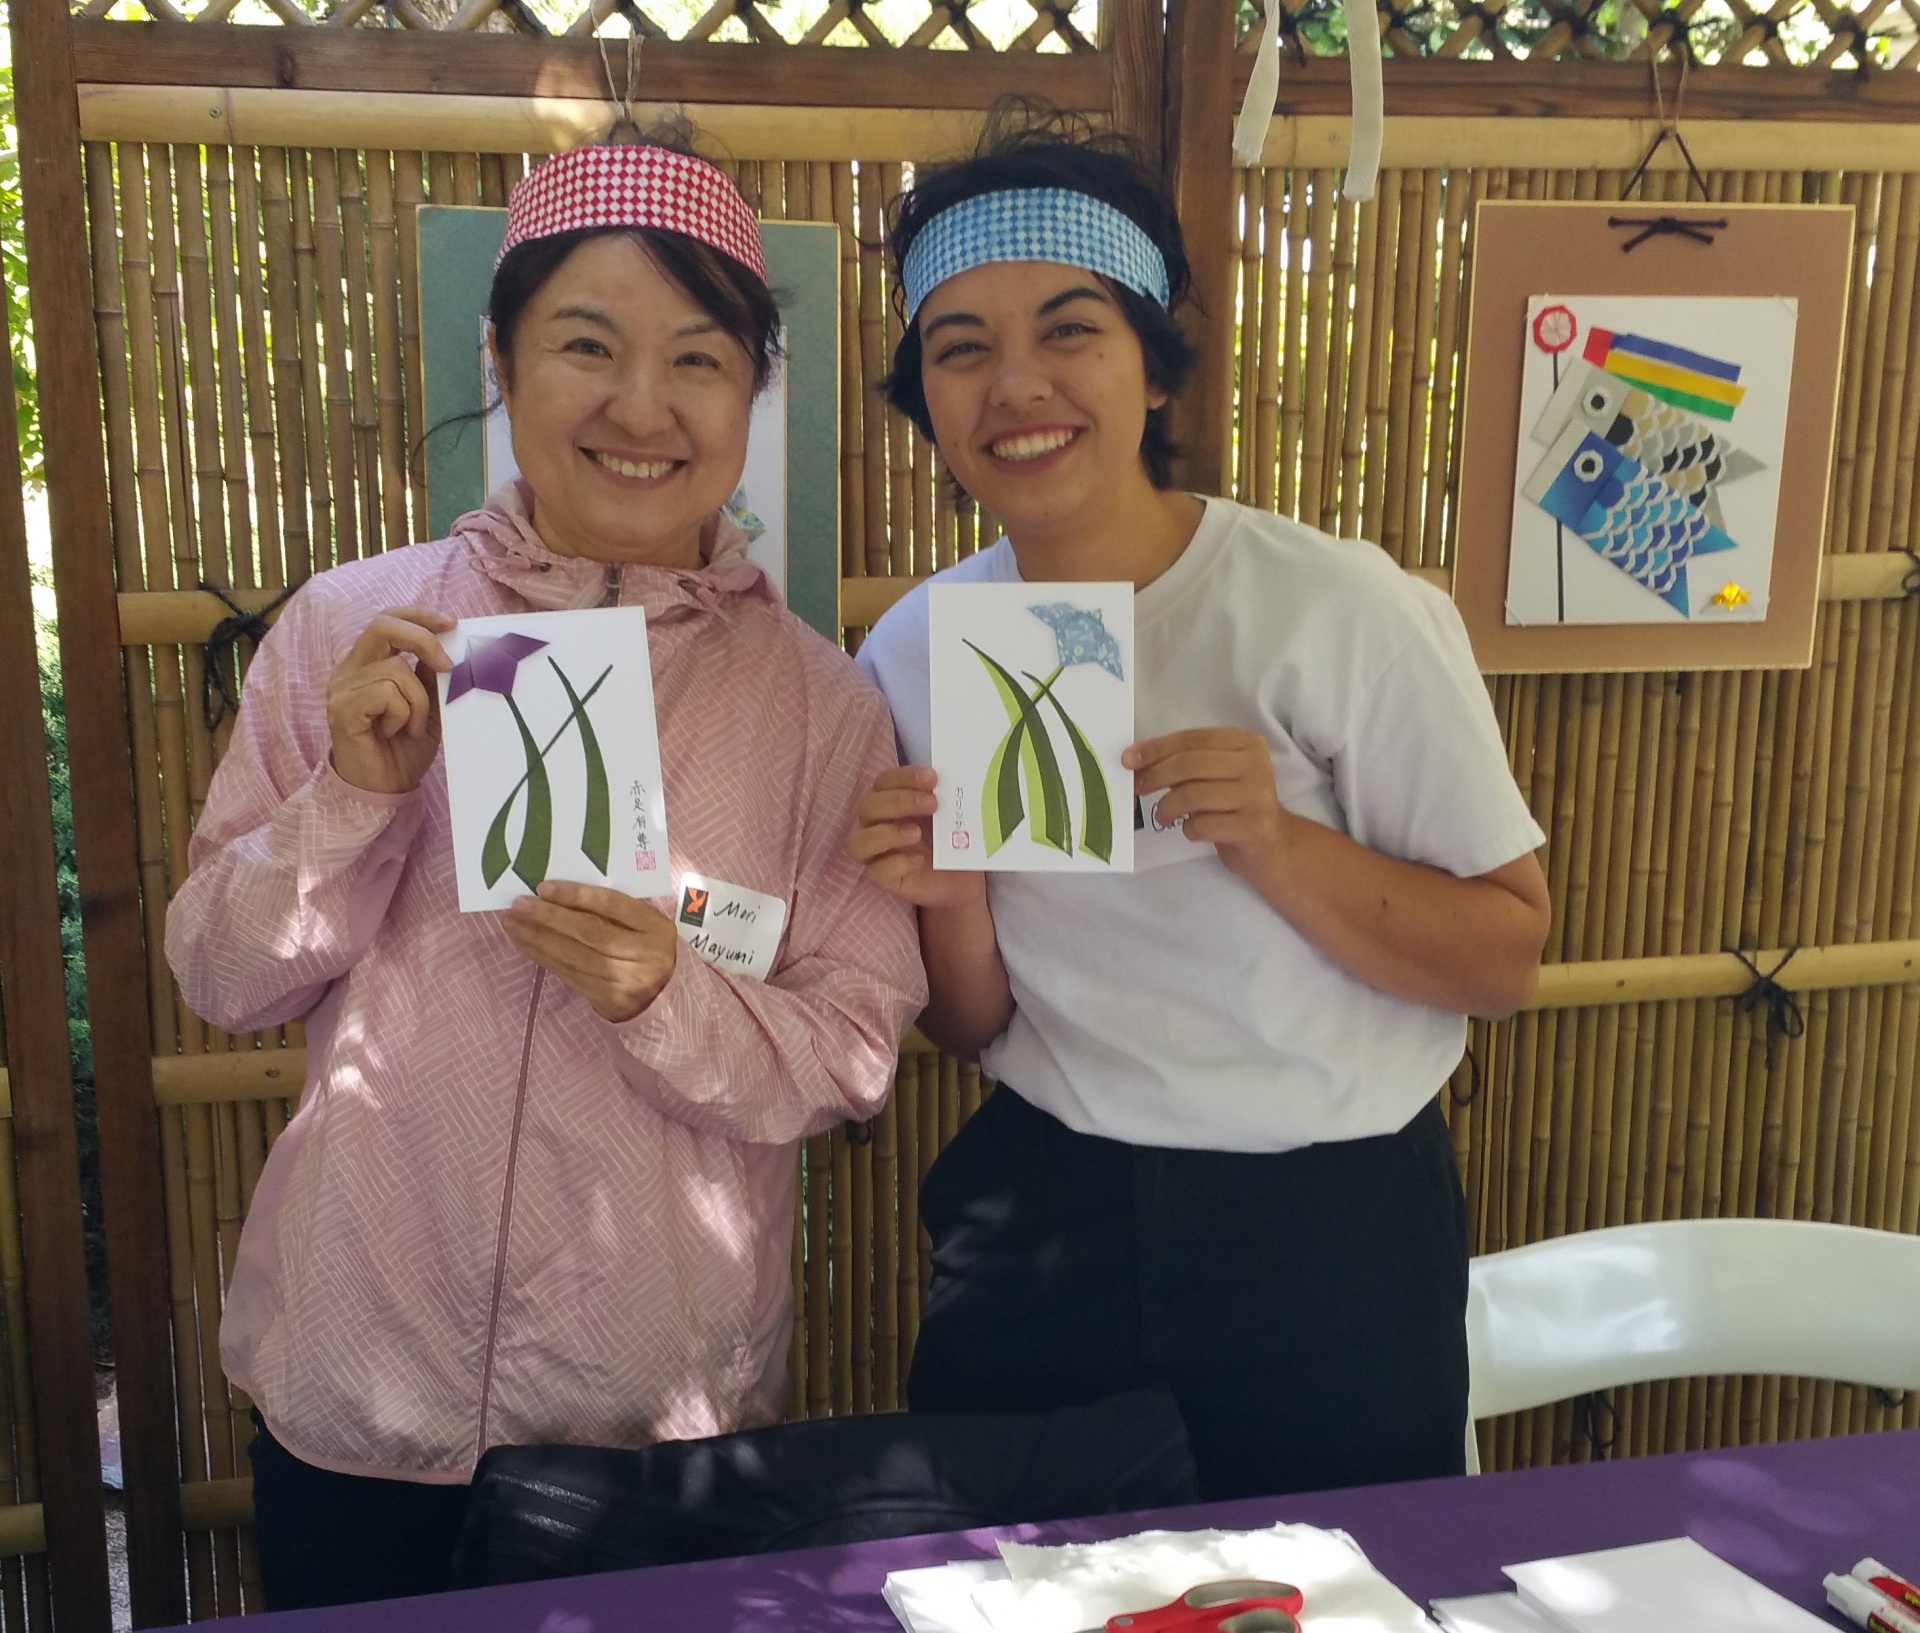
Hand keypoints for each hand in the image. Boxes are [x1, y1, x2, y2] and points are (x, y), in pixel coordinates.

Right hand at [326, 607, 454, 794]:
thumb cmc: (404, 749)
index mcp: (367, 664)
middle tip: (447, 666)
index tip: (452, 624)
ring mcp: (342, 688)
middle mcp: (349, 670)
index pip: (387, 620)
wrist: (384, 790)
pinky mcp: (342, 709)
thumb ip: (432, 675)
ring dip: (419, 701)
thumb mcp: (428, 706)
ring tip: (413, 727)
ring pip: (395, 669)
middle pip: (383, 626)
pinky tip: (396, 732)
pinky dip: (403, 713)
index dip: (419, 615)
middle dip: (423, 639)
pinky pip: (386, 693)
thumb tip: (452, 643)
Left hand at [503, 881, 678, 1023]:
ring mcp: (623, 979)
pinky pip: (568, 973)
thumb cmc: (647, 947)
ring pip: (573, 955)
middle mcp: (641, 954)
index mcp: (655, 927)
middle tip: (519, 905)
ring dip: (537, 938)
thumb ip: (616, 908)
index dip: (577, 896)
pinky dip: (542, 956)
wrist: (663, 995)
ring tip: (512, 922)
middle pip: (590, 932)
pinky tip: (524, 943)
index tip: (544, 887)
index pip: (613, 906)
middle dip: (549, 917)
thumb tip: (561, 892)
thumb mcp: (645, 923)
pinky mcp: (605, 997)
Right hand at [843, 767, 987, 911]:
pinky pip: (876, 872)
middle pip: (867, 807)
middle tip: (932, 803)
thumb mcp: (951, 813)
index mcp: (890, 801)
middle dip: (899, 801)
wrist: (963, 876)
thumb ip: (944, 796)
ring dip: (885, 834)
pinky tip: (919, 860)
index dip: (904, 777)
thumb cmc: (950, 837)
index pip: (883, 782)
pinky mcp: (884, 878)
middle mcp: (876, 824)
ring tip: (916, 833)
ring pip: (857, 842)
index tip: (932, 778)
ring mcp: (876, 853)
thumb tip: (951, 780)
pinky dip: (896, 863)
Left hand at [1124, 728, 1294, 877]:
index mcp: (1246, 742)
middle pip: (1191, 764)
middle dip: (1155, 775)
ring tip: (1163, 816)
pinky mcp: (1253, 827)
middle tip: (1138, 789)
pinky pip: (1204, 825)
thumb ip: (1184, 764)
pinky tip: (1192, 830)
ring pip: (1194, 795)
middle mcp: (1256, 764)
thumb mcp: (1215, 774)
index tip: (1128, 760)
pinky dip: (1188, 829)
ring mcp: (1257, 796)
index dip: (1156, 748)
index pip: (1192, 739)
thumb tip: (1136, 762)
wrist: (1272, 843)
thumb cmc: (1233, 804)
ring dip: (1168, 807)